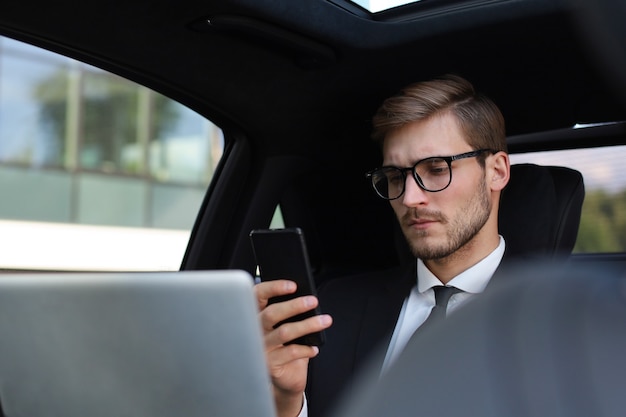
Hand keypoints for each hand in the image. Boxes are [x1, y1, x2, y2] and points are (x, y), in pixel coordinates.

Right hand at [255, 280, 332, 416]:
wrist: (285, 377)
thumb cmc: (287, 346)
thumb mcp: (286, 325)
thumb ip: (289, 312)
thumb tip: (307, 299)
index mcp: (257, 315)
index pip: (258, 295)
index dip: (273, 288)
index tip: (293, 285)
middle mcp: (255, 330)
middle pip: (271, 313)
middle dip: (294, 305)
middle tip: (313, 301)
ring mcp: (260, 348)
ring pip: (284, 332)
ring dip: (307, 325)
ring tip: (324, 321)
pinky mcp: (268, 364)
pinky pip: (290, 352)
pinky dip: (306, 349)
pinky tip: (315, 348)